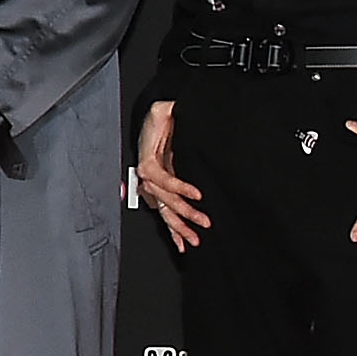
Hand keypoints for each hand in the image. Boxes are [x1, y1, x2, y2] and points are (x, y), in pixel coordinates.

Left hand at [136, 99, 209, 251]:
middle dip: (182, 228)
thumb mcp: (186, 161)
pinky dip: (181, 188)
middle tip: (198, 239)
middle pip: (164, 211)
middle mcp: (151, 181)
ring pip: (165, 199)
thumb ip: (189, 179)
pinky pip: (165, 179)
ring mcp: (147, 171)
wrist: (164, 109)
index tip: (188, 245)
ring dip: (186, 211)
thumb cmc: (175, 132)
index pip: (166, 212)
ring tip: (203, 219)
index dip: (176, 230)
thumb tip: (209, 198)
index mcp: (160, 183)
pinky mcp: (147, 160)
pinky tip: (195, 195)